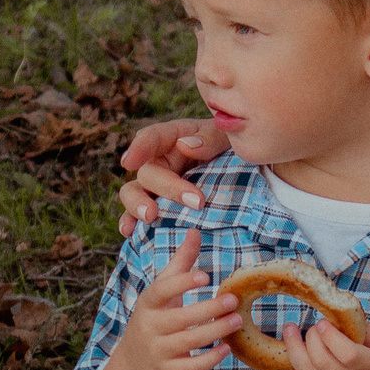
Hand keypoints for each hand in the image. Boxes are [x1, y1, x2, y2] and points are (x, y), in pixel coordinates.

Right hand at [91, 231, 236, 369]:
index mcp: (148, 304)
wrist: (133, 363)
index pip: (161, 291)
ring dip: (214, 332)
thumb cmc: (155, 317)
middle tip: (234, 300)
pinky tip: (227, 349)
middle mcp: (150, 327)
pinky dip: (209, 359)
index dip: (182, 283)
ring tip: (237, 320)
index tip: (205, 276)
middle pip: (180, 318)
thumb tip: (195, 231)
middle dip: (208, 309)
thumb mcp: (162, 291)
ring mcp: (158, 351)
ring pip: (188, 341)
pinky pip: (190, 367)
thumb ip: (180, 263)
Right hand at [115, 119, 225, 234]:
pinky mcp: (159, 206)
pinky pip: (138, 215)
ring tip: (150, 217)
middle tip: (195, 201)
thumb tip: (185, 145)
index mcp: (174, 138)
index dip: (139, 148)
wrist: (240, 173)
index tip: (128, 162)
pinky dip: (130, 222)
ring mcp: (156, 185)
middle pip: (148, 172)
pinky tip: (128, 232)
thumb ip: (209, 138)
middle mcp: (160, 161)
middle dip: (167, 187)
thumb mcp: (226, 137)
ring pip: (134, 192)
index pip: (152, 137)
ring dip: (138, 205)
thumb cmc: (231, 148)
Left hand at [286, 318, 369, 369]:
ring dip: (295, 348)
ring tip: (290, 330)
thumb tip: (336, 318)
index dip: (331, 337)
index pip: (349, 355)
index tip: (324, 323)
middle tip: (314, 327)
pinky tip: (309, 353)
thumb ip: (367, 328)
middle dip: (312, 338)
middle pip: (322, 362)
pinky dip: (306, 364)